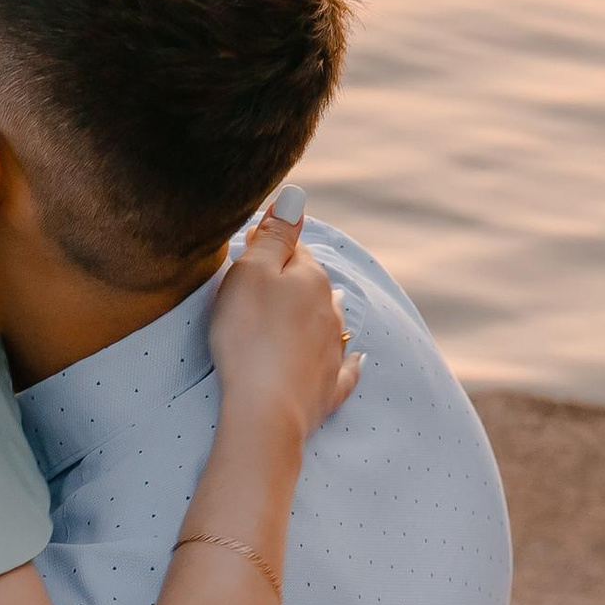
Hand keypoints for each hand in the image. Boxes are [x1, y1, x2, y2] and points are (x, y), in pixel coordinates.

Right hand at [208, 200, 360, 442]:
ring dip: (314, 316)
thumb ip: (276, 234)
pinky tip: (357, 358)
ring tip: (300, 314)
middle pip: (312, 286)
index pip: (295, 251)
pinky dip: (347, 361)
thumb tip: (296, 195)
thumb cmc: (249, 335)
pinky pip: (343, 368)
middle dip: (291, 283)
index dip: (270, 249)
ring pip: (328, 322)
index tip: (247, 251)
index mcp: (311, 280)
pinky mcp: (328, 388)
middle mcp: (330, 312)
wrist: (265, 409)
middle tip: (259, 289)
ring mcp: (333, 351)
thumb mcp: (252, 272)